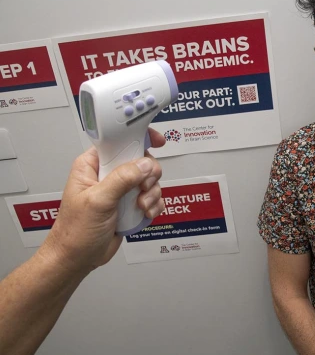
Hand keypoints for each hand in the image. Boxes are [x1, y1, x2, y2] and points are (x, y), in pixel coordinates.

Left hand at [38, 128, 165, 274]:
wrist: (77, 259)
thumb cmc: (75, 231)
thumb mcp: (97, 201)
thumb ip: (122, 179)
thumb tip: (145, 164)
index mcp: (93, 165)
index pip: (119, 141)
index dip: (139, 137)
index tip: (157, 140)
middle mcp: (108, 174)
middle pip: (141, 160)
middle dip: (149, 175)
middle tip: (142, 188)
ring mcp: (121, 189)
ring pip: (150, 179)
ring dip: (151, 193)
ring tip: (140, 206)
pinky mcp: (130, 204)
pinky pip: (152, 197)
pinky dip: (154, 205)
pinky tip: (144, 214)